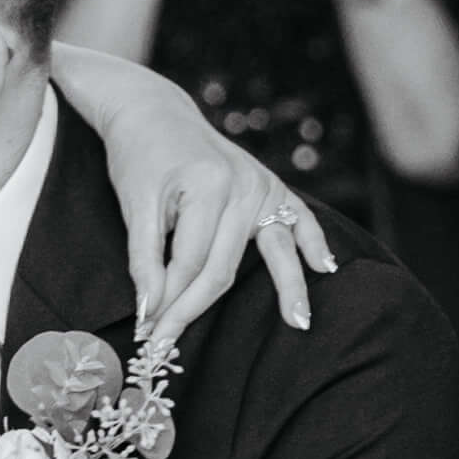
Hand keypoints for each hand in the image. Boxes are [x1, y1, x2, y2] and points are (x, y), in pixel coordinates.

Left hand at [48, 45, 329, 340]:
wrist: (154, 112)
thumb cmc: (139, 156)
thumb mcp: (133, 203)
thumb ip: (144, 258)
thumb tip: (148, 311)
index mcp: (207, 186)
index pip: (190, 263)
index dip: (167, 303)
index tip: (147, 337)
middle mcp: (243, 185)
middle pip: (223, 267)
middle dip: (194, 310)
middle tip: (171, 346)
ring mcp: (263, 184)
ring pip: (269, 250)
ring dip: (287, 287)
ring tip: (299, 323)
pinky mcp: (272, 185)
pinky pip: (299, 217)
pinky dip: (313, 242)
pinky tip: (324, 267)